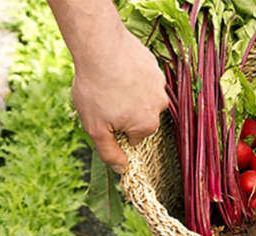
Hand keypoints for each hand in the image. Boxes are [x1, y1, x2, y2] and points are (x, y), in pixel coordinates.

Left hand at [70, 27, 169, 173]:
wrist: (101, 45)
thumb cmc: (96, 89)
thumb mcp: (95, 128)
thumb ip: (109, 152)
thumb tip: (121, 170)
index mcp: (147, 125)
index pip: (133, 138)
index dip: (115, 130)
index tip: (103, 117)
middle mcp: (159, 106)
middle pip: (139, 117)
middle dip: (123, 112)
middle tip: (102, 99)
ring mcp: (159, 84)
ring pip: (141, 96)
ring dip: (127, 92)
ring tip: (107, 82)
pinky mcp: (153, 65)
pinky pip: (142, 77)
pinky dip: (130, 76)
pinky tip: (114, 68)